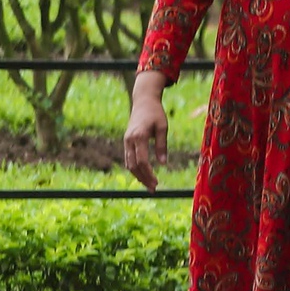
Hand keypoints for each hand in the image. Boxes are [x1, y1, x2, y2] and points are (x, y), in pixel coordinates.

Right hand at [122, 72, 167, 189]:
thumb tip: (163, 163)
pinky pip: (128, 159)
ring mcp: (126, 141)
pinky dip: (134, 168)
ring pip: (129, 164)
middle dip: (143, 178)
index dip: (148, 174)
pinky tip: (142, 175)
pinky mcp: (126, 142)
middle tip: (153, 189)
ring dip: (138, 176)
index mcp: (139, 137)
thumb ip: (162, 146)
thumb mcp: (162, 127)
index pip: (142, 161)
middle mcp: (129, 141)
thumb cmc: (156, 113)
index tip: (156, 183)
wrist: (143, 102)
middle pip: (133, 166)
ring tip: (149, 185)